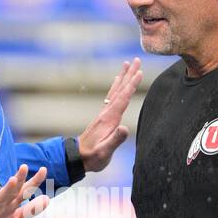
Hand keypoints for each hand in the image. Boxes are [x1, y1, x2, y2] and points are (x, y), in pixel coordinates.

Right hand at [0, 165, 49, 217]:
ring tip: (13, 180)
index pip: (24, 191)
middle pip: (13, 192)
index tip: (44, 169)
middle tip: (25, 166)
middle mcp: (2, 205)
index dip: (34, 181)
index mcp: (11, 204)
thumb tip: (46, 199)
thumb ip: (30, 210)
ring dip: (6, 190)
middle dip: (20, 180)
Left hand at [79, 58, 141, 173]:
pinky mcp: (103, 117)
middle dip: (129, 74)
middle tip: (136, 59)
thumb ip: (115, 140)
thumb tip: (125, 128)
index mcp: (109, 119)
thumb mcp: (105, 152)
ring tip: (127, 64)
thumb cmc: (93, 157)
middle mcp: (106, 113)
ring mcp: (104, 114)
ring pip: (115, 91)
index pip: (123, 98)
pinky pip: (112, 97)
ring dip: (123, 77)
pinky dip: (116, 87)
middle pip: (120, 90)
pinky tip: (117, 82)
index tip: (139, 72)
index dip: (131, 85)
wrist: (78, 158)